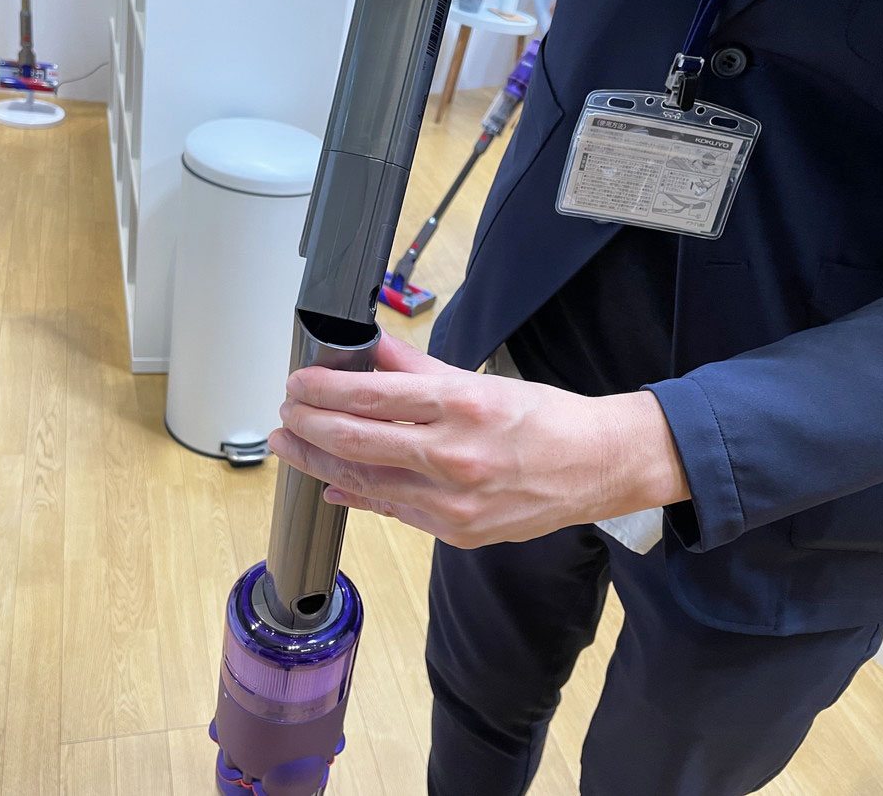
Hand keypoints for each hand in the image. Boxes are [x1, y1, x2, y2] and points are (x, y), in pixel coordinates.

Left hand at [269, 332, 690, 548]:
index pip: (371, 396)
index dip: (323, 389)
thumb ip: (419, 367)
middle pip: (356, 441)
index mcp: (461, 407)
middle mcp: (454, 457)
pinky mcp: (456, 532)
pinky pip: (393, 510)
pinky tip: (333, 482)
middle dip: (309, 425)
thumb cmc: (545, 420)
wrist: (596, 467)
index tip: (297, 383)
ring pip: (366, 481)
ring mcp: (453, 502)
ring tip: (292, 446)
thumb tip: (372, 349)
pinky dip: (357, 495)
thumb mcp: (481, 381)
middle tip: (286, 413)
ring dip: (319, 461)